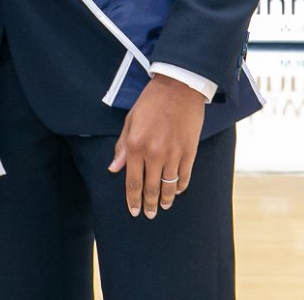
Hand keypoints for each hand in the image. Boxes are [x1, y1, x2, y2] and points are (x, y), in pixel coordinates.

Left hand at [109, 74, 204, 218]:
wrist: (177, 87)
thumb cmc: (150, 101)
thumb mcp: (130, 121)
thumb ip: (122, 146)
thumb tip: (114, 168)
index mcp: (136, 145)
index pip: (132, 181)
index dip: (132, 199)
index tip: (133, 211)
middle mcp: (153, 153)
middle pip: (150, 187)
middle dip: (149, 204)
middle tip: (149, 214)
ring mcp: (173, 154)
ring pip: (169, 186)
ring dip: (166, 199)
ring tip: (163, 207)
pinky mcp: (189, 151)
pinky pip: (184, 176)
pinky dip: (180, 187)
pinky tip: (177, 191)